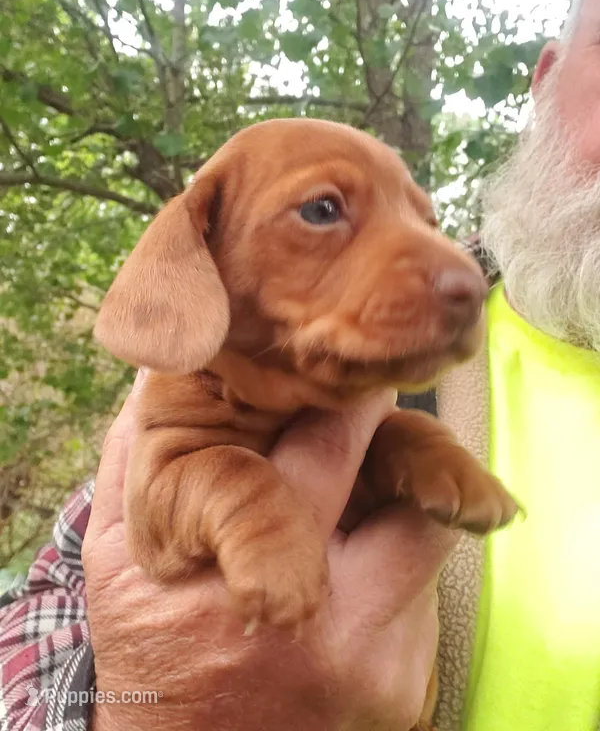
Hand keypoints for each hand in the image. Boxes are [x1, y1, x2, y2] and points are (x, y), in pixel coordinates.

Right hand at [83, 372, 457, 730]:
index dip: (344, 399)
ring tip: (354, 487)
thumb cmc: (152, 647)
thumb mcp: (116, 556)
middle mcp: (331, 618)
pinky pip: (423, 582)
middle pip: (410, 475)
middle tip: (360, 403)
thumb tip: (158, 364)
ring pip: (430, 523)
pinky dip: (392, 550)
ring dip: (401, 486)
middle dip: (385, 426)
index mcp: (250, 570)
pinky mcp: (408, 680)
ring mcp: (380, 654)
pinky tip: (350, 559)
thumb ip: (133, 454)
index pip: (328, 450)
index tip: (340, 376)